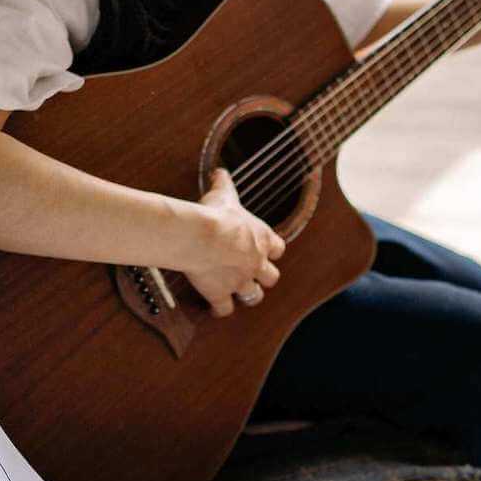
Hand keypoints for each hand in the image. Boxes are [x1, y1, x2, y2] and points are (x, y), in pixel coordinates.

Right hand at [172, 168, 284, 317]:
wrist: (202, 237)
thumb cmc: (215, 214)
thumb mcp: (223, 194)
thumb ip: (224, 184)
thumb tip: (220, 170)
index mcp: (261, 238)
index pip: (278, 248)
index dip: (272, 250)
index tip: (265, 249)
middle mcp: (255, 263)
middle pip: (271, 277)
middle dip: (264, 277)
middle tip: (252, 274)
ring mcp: (239, 281)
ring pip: (254, 296)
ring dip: (248, 295)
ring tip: (237, 293)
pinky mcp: (220, 294)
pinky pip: (225, 309)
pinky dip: (220, 309)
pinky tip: (214, 308)